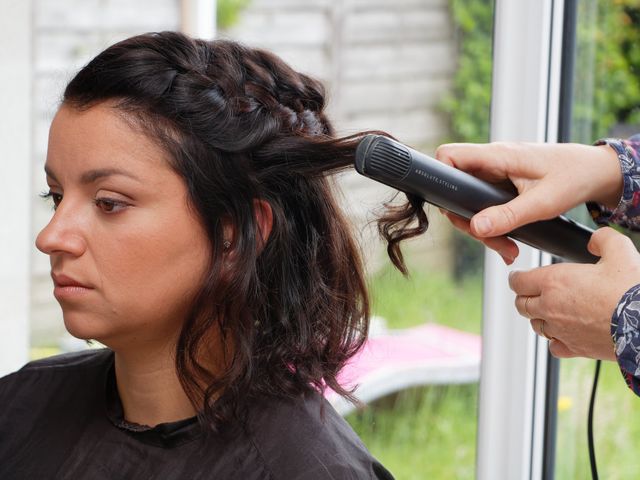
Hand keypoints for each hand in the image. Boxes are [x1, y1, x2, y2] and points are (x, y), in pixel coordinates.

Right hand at [435, 142, 622, 263]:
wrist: (596, 172)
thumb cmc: (574, 177)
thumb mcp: (543, 203)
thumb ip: (508, 216)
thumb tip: (475, 227)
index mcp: (497, 156)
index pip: (450, 155)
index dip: (440, 177)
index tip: (450, 207)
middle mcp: (492, 162)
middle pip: (457, 190)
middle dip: (469, 222)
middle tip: (493, 243)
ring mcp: (495, 173)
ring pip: (471, 202)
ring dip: (485, 229)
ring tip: (508, 250)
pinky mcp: (502, 185)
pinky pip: (486, 206)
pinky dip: (494, 225)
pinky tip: (509, 242)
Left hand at [508, 227, 639, 359]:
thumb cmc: (632, 290)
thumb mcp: (620, 251)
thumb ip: (603, 239)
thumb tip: (595, 240)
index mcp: (554, 282)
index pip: (518, 281)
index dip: (517, 277)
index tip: (519, 277)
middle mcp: (550, 307)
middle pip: (521, 304)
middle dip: (524, 297)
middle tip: (532, 293)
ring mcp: (560, 330)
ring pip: (535, 325)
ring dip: (539, 317)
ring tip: (550, 311)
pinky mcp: (574, 348)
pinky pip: (552, 346)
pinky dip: (555, 340)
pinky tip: (564, 333)